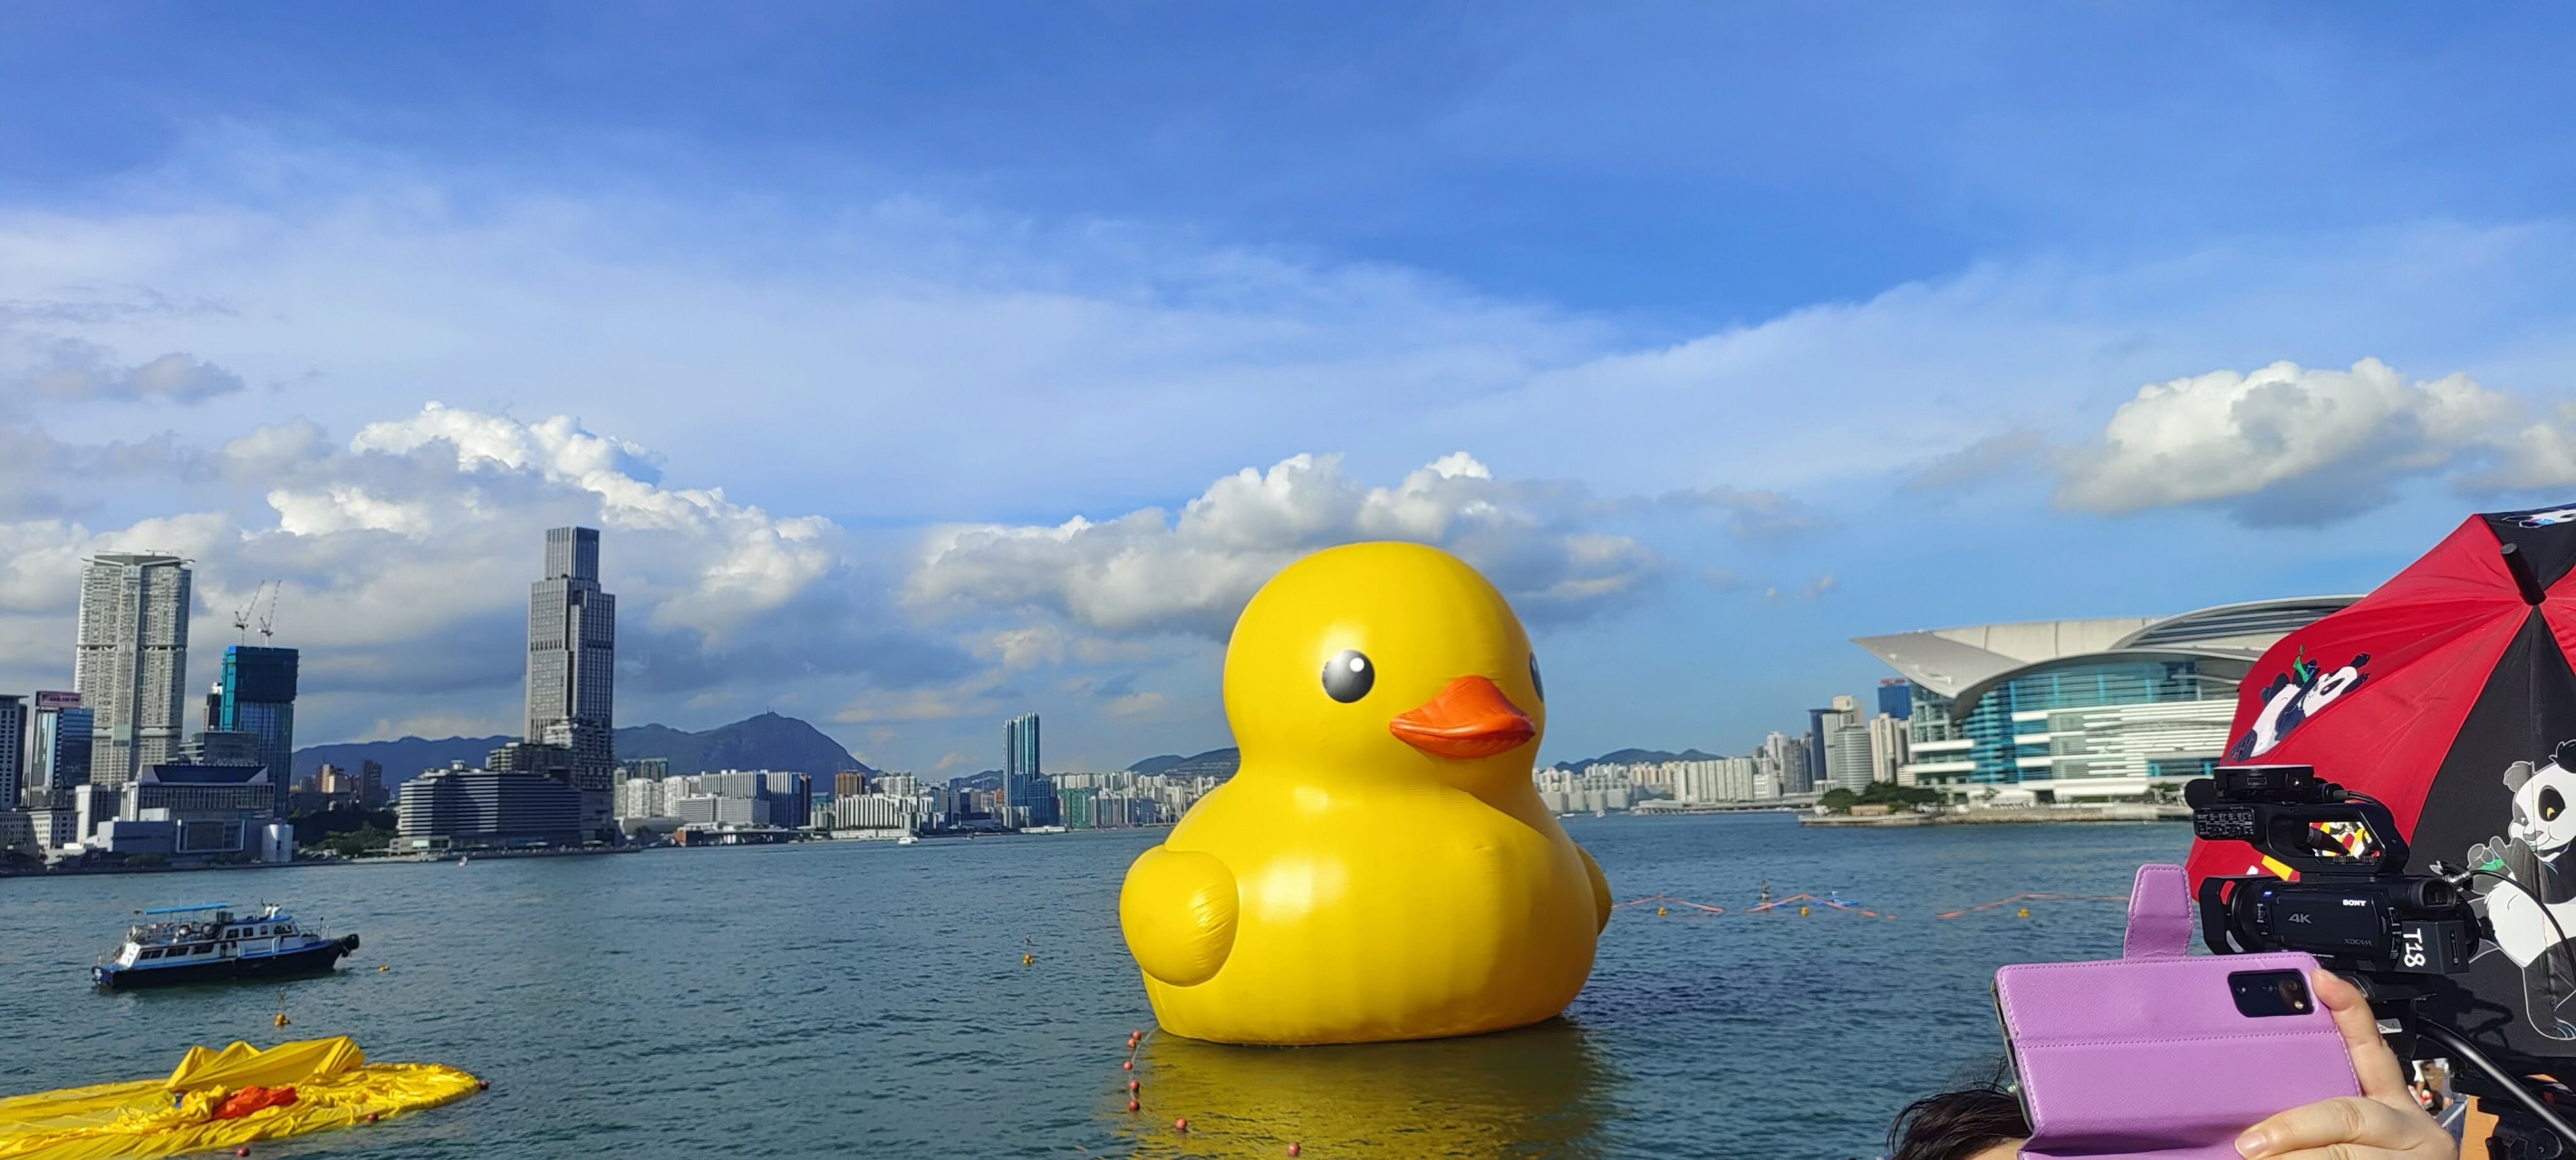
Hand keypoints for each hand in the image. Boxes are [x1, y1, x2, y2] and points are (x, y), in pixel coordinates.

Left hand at [2234, 970, 2453, 1159]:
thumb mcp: (2359, 1134)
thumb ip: (2320, 1108)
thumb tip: (2249, 1115)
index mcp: (2396, 1105)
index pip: (2373, 1048)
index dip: (2349, 1011)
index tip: (2319, 980)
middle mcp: (2412, 1130)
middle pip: (2348, 1115)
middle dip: (2294, 1129)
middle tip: (2249, 1144)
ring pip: (2346, 1158)